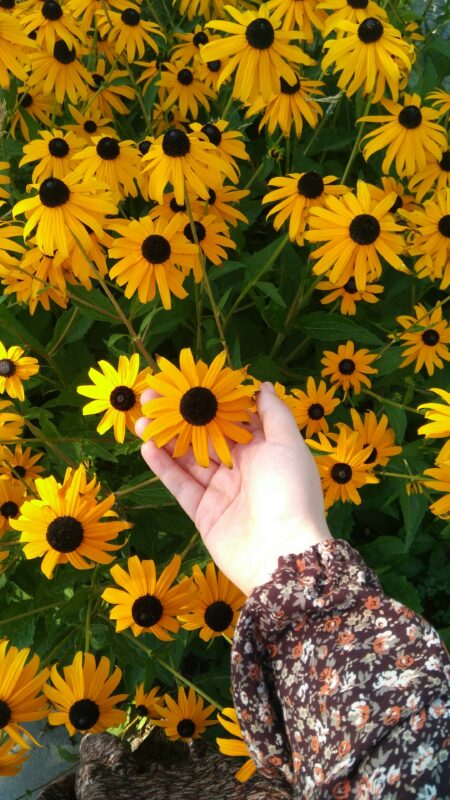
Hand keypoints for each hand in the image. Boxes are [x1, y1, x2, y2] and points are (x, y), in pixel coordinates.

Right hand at [135, 383, 331, 595]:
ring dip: (166, 439)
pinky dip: (163, 467)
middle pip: (205, 436)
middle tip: (151, 397)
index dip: (209, 400)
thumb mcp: (288, 445)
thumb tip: (260, 386)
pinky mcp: (204, 514)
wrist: (282, 555)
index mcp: (263, 449)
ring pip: (188, 459)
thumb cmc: (290, 492)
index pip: (231, 418)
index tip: (185, 382)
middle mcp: (242, 468)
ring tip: (141, 420)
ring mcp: (221, 491)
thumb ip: (273, 414)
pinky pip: (180, 486)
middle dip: (180, 417)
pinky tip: (147, 447)